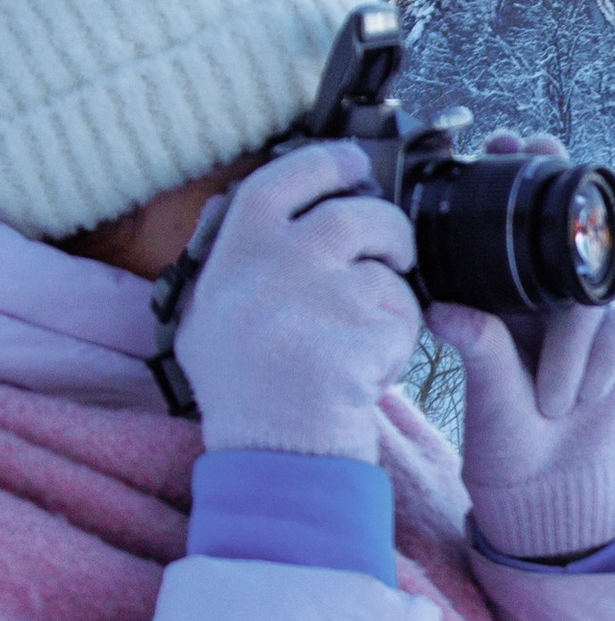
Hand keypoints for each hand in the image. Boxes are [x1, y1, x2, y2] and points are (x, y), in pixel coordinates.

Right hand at [176, 143, 420, 460]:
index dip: (324, 163)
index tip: (353, 163)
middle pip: (355, 214)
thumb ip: (222, 261)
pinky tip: (368, 372)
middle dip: (388, 229)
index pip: (281, 180)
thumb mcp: (204, 318)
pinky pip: (406, 318)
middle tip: (393, 251)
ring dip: (394, 297)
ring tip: (370, 333)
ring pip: (387, 270)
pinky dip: (398, 345)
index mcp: (236, 255)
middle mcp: (277, 264)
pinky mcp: (366, 329)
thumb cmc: (244, 392)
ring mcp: (324, 295)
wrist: (272, 456)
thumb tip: (226, 204)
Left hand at [428, 292, 614, 560]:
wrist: (554, 487)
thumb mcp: (489, 394)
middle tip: (543, 404)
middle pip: (562, 286)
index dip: (516, 288)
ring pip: (595, 306)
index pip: (518, 270)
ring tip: (561, 408)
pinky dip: (609, 360)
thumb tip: (440, 309)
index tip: (506, 334)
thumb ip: (478, 345)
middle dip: (556, 347)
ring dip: (578, 358)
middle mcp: (553, 311)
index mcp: (509, 310)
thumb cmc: (509, 440)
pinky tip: (593, 396)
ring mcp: (595, 327)